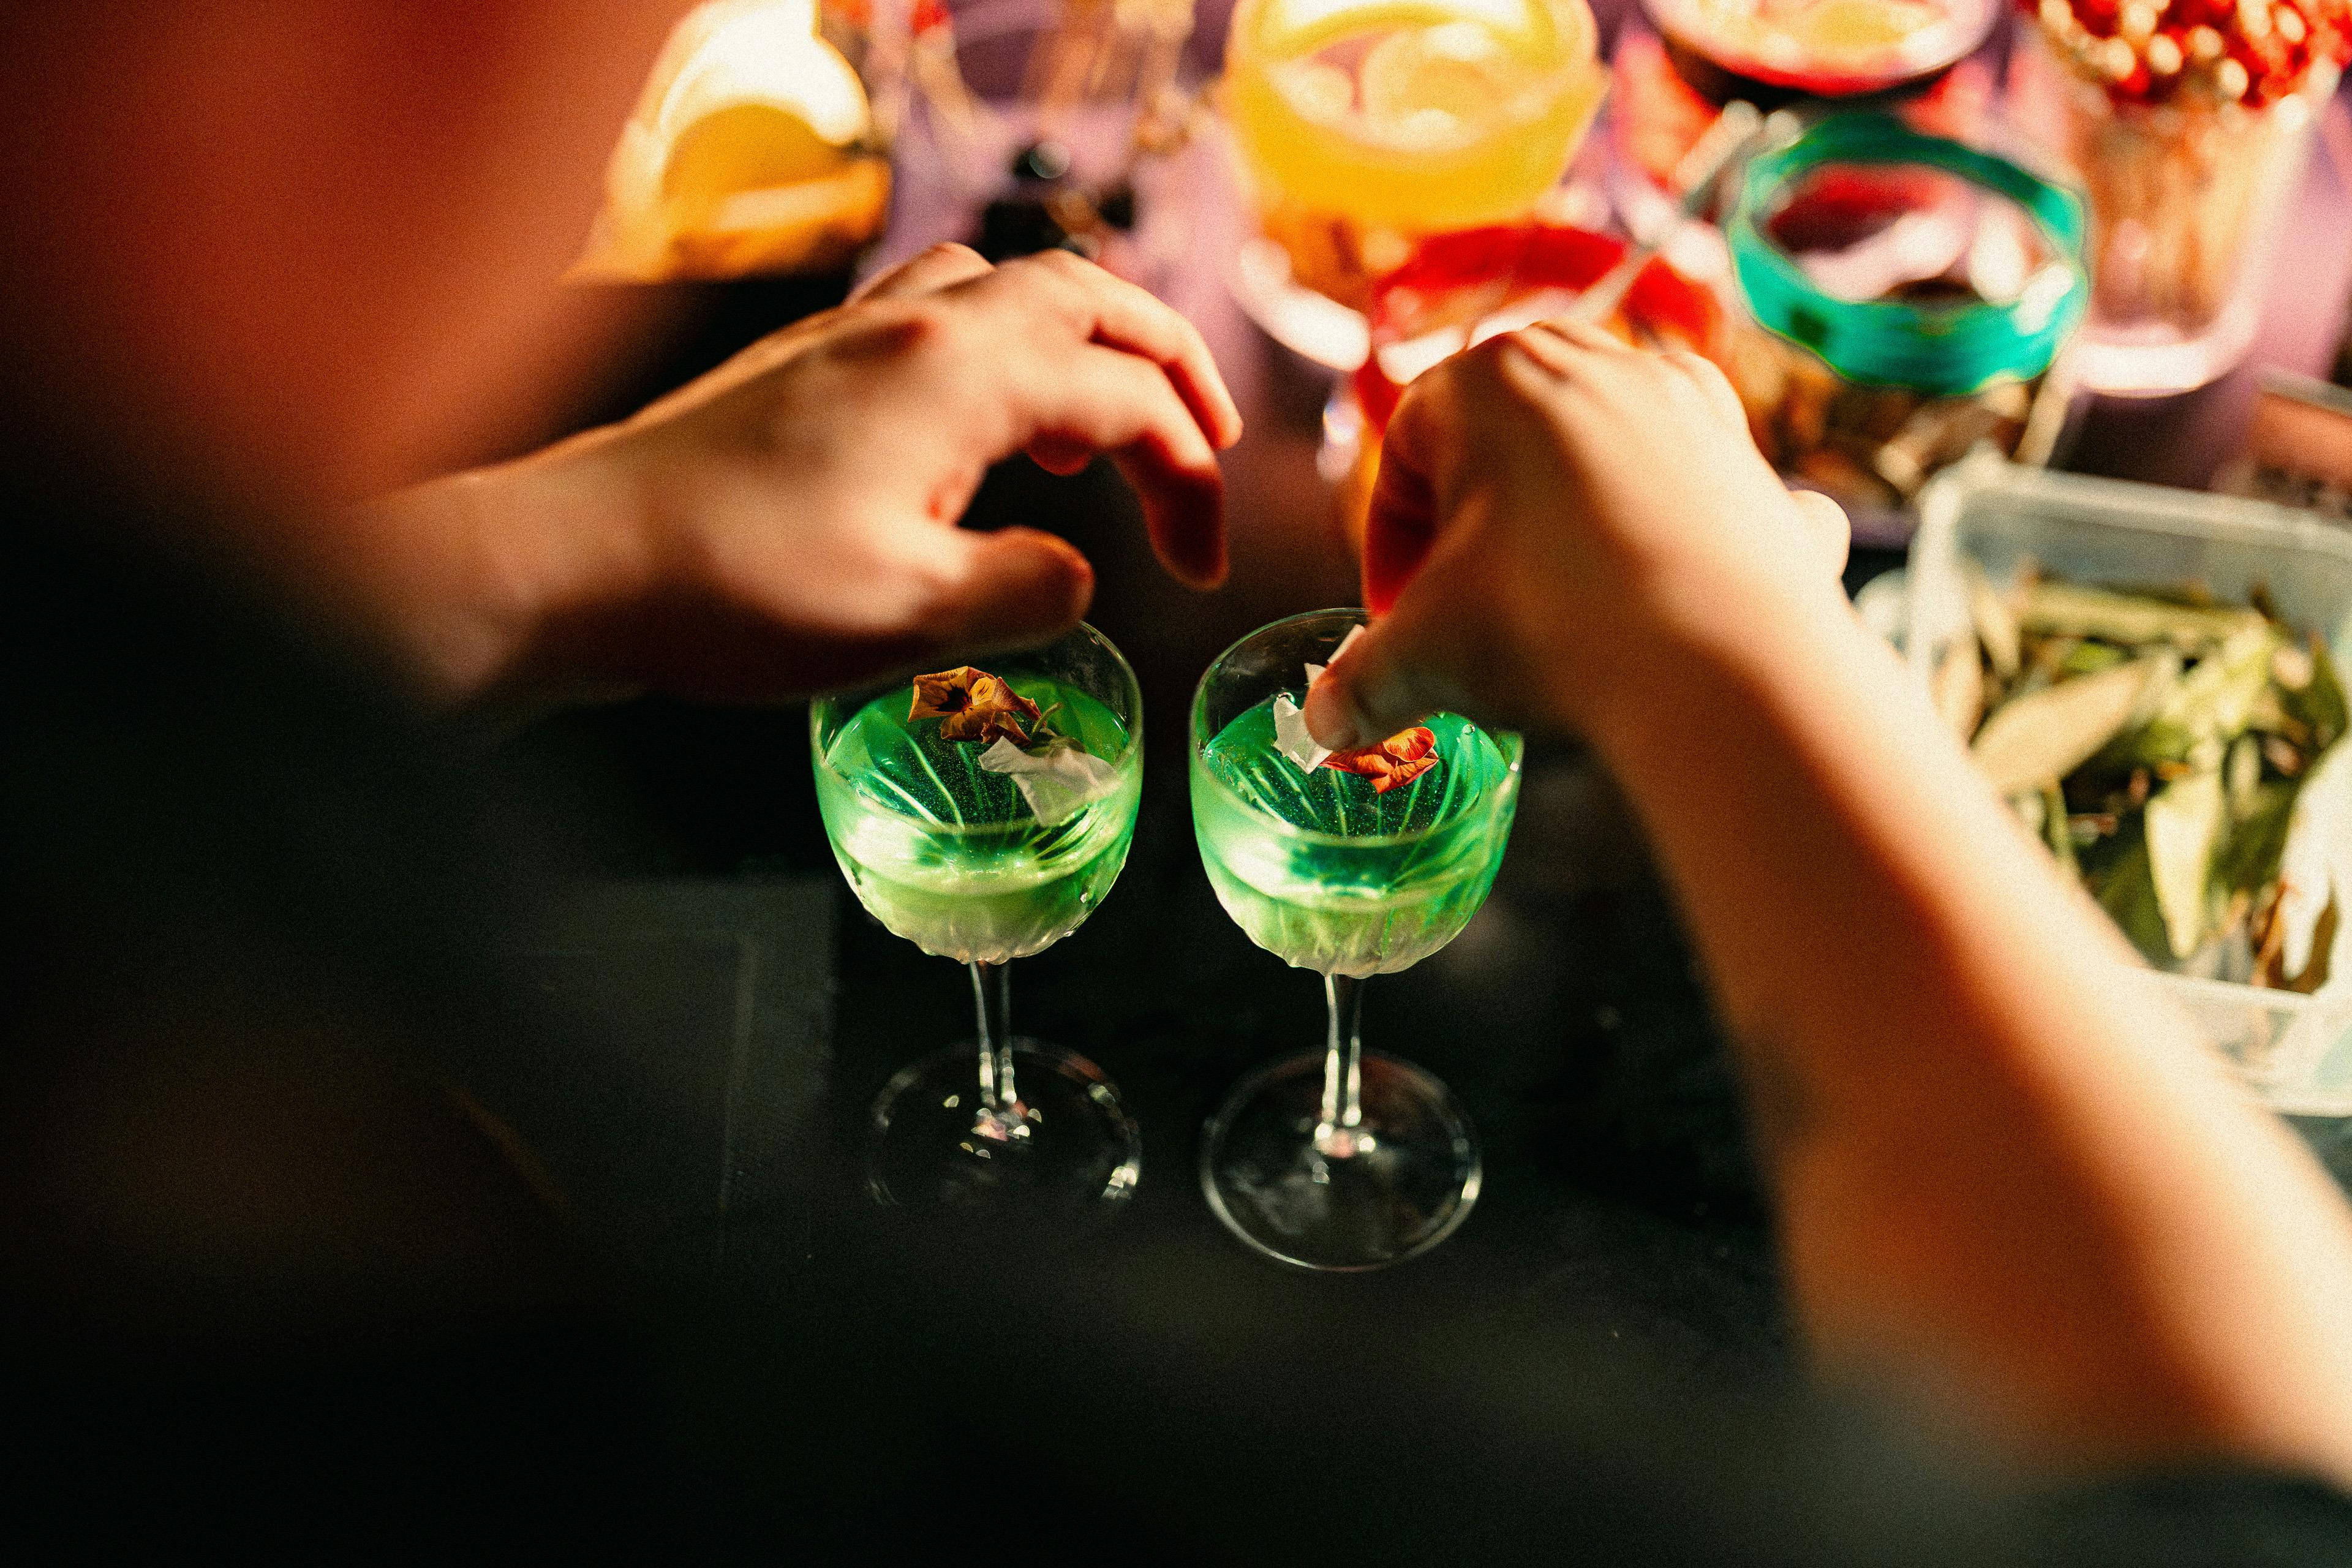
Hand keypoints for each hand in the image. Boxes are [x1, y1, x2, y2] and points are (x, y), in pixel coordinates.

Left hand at [365, 244, 1240, 702]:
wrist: (573, 563)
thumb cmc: (731, 591)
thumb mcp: (906, 619)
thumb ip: (1023, 593)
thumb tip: (1070, 579)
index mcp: (958, 378)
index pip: (1126, 400)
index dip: (1190, 479)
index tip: (1204, 561)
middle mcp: (914, 328)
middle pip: (1087, 298)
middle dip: (1168, 364)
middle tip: (1207, 443)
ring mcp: (855, 336)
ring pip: (1011, 290)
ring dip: (1085, 345)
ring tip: (1108, 429)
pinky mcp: (810, 366)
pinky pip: (941, 314)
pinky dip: (1004, 353)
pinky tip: (985, 431)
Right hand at [1304, 319, 1847, 749]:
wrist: (1724, 667)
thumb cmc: (1553, 626)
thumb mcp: (1424, 657)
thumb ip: (1360, 684)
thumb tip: (1325, 725)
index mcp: (1493, 376)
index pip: (1407, 447)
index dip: (1388, 541)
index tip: (1396, 612)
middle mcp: (1597, 363)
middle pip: (1504, 432)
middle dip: (1476, 516)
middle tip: (1466, 597)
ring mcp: (1689, 407)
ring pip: (1599, 449)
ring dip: (1566, 516)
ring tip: (1556, 603)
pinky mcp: (1754, 464)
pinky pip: (1693, 487)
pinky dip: (1671, 531)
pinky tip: (1661, 595)